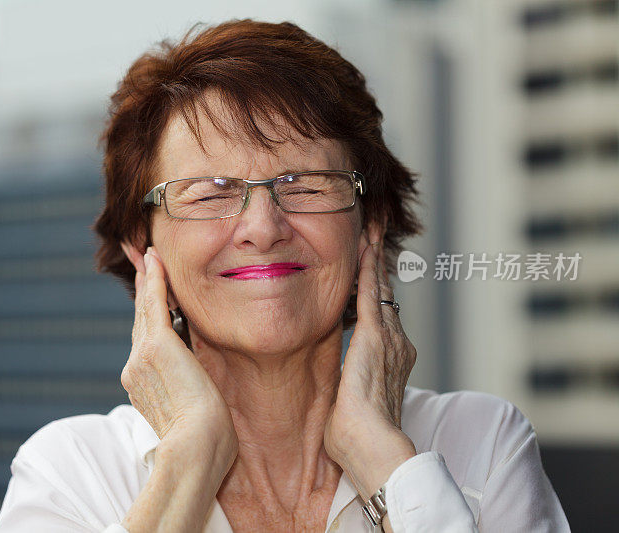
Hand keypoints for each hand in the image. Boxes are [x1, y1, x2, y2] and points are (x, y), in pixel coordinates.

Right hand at [119, 243, 238, 463]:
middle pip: (141, 321)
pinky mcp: (156, 346)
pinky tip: (155, 260)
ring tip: (149, 256)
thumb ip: (191, 391)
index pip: (146, 343)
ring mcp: (142, 356)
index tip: (150, 300)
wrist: (197, 449)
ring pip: (145, 310)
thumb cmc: (206, 441)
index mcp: (143, 386)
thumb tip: (199, 383)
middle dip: (143, 291)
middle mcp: (136, 369)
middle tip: (143, 263)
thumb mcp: (195, 411)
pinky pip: (153, 304)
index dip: (148, 318)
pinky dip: (154, 280)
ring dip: (148, 279)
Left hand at [323, 224, 417, 497]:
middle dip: (378, 261)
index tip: (371, 267)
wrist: (373, 451)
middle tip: (374, 230)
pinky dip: (368, 265)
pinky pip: (370, 292)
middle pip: (385, 293)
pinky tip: (364, 243)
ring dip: (374, 255)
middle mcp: (396, 344)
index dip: (376, 289)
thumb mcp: (347, 405)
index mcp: (390, 361)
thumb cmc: (356, 440)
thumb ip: (343, 387)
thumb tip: (333, 388)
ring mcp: (388, 339)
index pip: (381, 316)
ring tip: (371, 226)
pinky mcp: (374, 337)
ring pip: (379, 286)